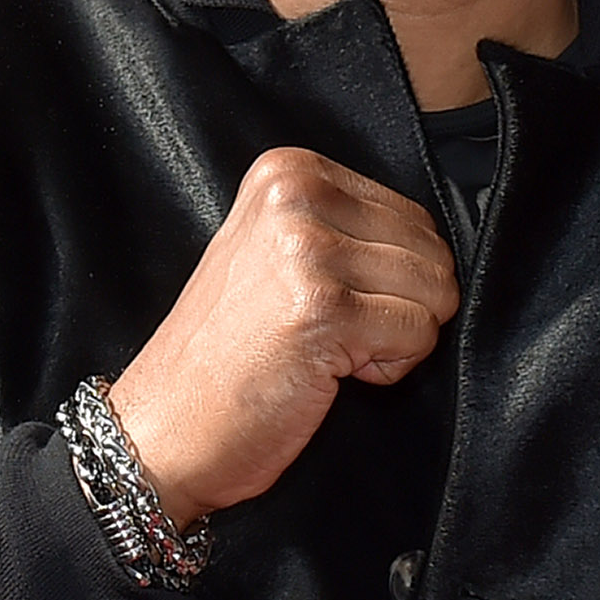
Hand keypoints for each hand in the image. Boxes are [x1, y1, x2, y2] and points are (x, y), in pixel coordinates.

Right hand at [105, 147, 457, 525]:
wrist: (164, 428)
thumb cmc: (221, 355)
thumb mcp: (269, 251)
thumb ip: (338, 226)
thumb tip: (429, 241)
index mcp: (286, 171)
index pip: (410, 214)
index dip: (389, 276)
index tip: (329, 303)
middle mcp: (296, 198)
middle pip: (431, 250)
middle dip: (400, 305)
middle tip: (331, 333)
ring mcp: (308, 251)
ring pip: (435, 290)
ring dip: (396, 338)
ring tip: (328, 350)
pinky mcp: (325, 309)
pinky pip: (420, 333)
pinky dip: (390, 369)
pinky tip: (330, 372)